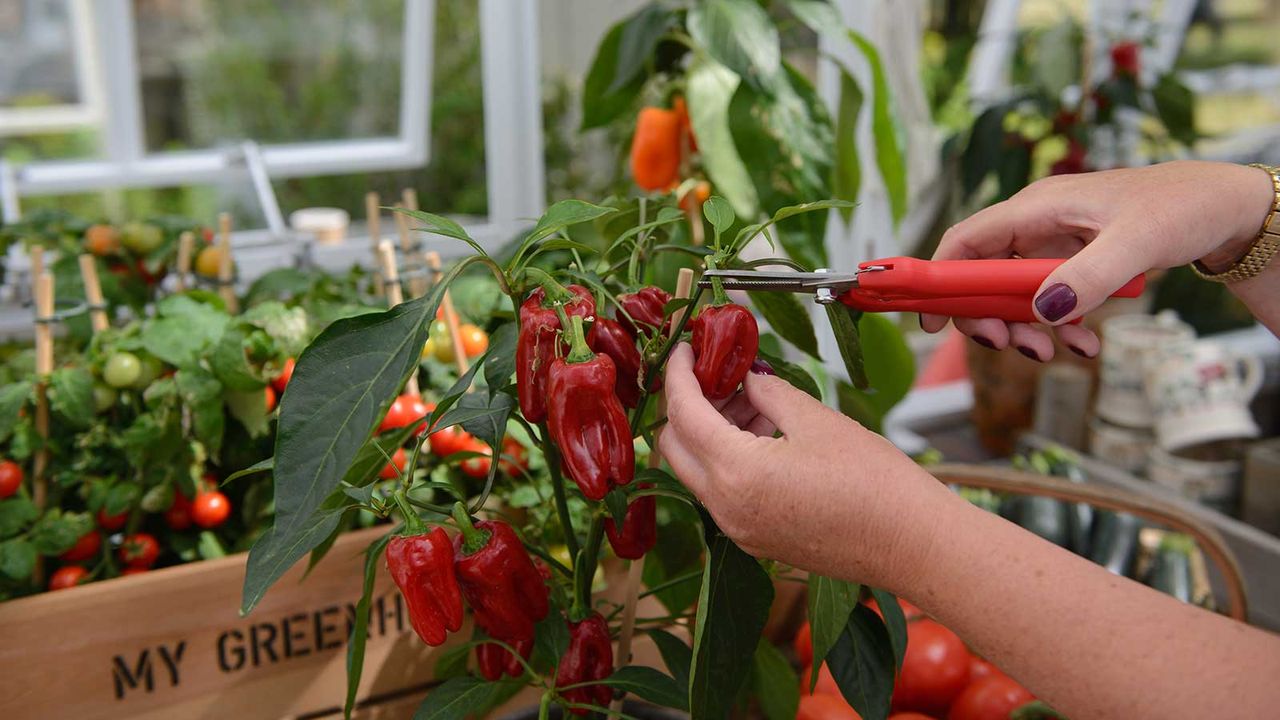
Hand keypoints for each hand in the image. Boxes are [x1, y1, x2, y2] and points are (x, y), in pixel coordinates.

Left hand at [656, 344, 952, 590]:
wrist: (913, 544)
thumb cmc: (875, 482)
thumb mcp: (817, 420)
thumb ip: (769, 393)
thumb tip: (746, 378)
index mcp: (736, 473)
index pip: (683, 413)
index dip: (679, 374)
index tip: (686, 347)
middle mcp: (725, 508)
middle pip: (676, 447)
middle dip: (687, 404)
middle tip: (716, 373)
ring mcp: (738, 530)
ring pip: (698, 471)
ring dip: (711, 432)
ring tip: (753, 400)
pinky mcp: (756, 540)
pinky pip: (722, 493)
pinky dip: (729, 459)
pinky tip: (764, 434)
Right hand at [922, 161, 1274, 359]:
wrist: (1226, 208)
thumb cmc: (1183, 206)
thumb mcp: (1138, 241)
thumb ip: (1089, 276)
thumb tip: (1043, 312)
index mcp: (1038, 207)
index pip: (967, 240)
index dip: (940, 277)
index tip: (931, 319)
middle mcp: (1037, 225)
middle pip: (982, 275)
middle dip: (988, 316)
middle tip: (1007, 345)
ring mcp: (1054, 247)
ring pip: (1014, 296)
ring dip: (1026, 329)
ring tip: (1050, 352)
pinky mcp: (1074, 265)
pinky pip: (1049, 303)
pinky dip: (1060, 328)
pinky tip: (1086, 344)